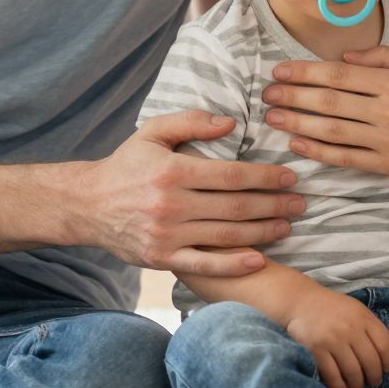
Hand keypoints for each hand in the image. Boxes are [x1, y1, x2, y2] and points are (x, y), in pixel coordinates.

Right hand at [69, 113, 303, 275]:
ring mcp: (167, 235)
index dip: (264, 177)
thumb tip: (230, 123)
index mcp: (172, 171)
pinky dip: (234, 265)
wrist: (86, 205)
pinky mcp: (162, 259)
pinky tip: (260, 259)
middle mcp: (171, 205)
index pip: (230, 175)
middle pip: (235, 206)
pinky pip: (204, 265)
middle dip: (274, 205)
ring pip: (226, 235)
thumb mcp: (152, 133)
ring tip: (288, 226)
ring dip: (264, 232)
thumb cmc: (126, 165)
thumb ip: (191, 122)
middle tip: (302, 203)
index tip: (289, 177)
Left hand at [261, 46, 388, 182]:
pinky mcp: (387, 165)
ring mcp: (387, 141)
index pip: (339, 76)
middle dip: (294, 96)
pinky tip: (297, 143)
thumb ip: (382, 58)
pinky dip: (318, 150)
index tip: (280, 71)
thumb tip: (342, 58)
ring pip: (333, 130)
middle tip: (267, 93)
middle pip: (330, 102)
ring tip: (273, 117)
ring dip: (298, 122)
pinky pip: (346, 158)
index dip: (305, 72)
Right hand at [283, 288, 388, 387]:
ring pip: (353, 372)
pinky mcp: (317, 349)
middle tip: (373, 383)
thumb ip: (369, 327)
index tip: (387, 370)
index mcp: (364, 317)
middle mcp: (351, 328)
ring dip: (357, 385)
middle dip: (375, 378)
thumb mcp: (355, 309)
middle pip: (371, 362)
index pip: (385, 345)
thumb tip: (383, 356)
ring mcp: (333, 339)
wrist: (300, 301)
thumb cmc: (330, 307)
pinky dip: (338, 387)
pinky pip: (332, 375)